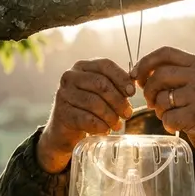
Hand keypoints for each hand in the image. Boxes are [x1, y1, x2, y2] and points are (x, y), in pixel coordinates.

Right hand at [37, 59, 135, 173]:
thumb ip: (116, 86)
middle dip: (118, 101)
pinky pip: (86, 118)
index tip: (132, 93)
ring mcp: (64, 94)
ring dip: (110, 116)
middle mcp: (70, 76)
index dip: (121, 78)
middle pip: (101, 84)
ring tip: (117, 125)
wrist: (66, 130)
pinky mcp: (62, 113)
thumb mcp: (102, 94)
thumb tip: (132, 84)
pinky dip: (100, 126)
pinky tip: (105, 130)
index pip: (105, 65)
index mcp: (82, 66)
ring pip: (94, 103)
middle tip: (127, 114)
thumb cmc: (88, 109)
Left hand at [131, 47, 194, 172]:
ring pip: (161, 99)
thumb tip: (139, 74)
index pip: (165, 53)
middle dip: (149, 91)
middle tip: (152, 103)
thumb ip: (174, 74)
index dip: (145, 62)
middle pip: (158, 76)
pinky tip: (178, 126)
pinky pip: (168, 118)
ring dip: (160, 111)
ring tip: (171, 115)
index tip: (135, 76)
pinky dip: (168, 124)